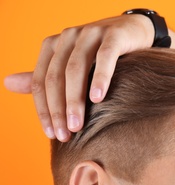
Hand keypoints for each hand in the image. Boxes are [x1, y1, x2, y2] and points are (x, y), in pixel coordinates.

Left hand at [4, 14, 153, 140]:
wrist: (135, 33)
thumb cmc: (103, 54)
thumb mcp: (72, 65)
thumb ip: (45, 77)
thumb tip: (7, 84)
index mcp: (54, 45)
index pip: (41, 81)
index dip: (43, 109)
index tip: (52, 134)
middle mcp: (69, 37)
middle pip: (56, 77)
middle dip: (58, 109)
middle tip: (66, 135)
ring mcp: (92, 33)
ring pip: (76, 69)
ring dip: (75, 100)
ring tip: (78, 125)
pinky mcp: (115, 35)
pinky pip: (105, 57)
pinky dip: (100, 78)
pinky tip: (98, 98)